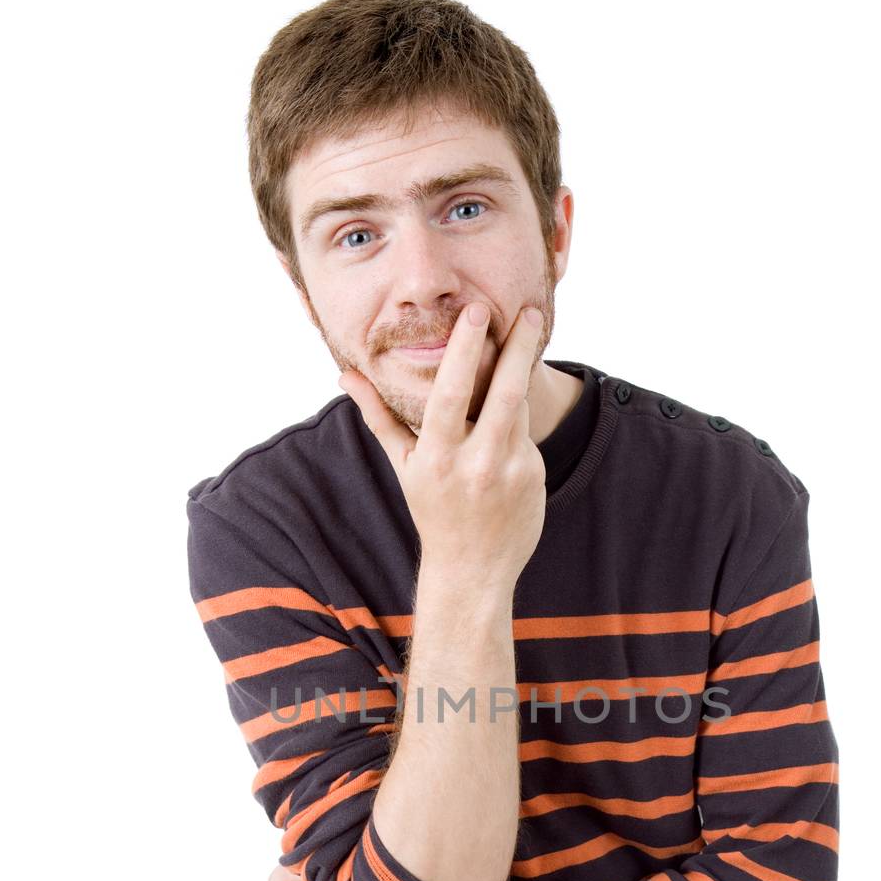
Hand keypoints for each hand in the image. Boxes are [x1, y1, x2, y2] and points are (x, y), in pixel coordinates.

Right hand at [338, 302, 546, 587]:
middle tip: (525, 310)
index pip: (451, 394)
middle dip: (516, 348)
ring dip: (522, 369)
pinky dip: (518, 414)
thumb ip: (378, 415)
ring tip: (527, 329)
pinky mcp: (534, 476)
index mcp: (437, 458)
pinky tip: (514, 403)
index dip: (465, 351)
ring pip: (519, 407)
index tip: (476, 313)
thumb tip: (346, 374)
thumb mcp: (403, 466)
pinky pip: (528, 431)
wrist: (473, 570)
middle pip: (503, 394)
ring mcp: (510, 471)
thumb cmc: (433, 510)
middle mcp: (476, 464)